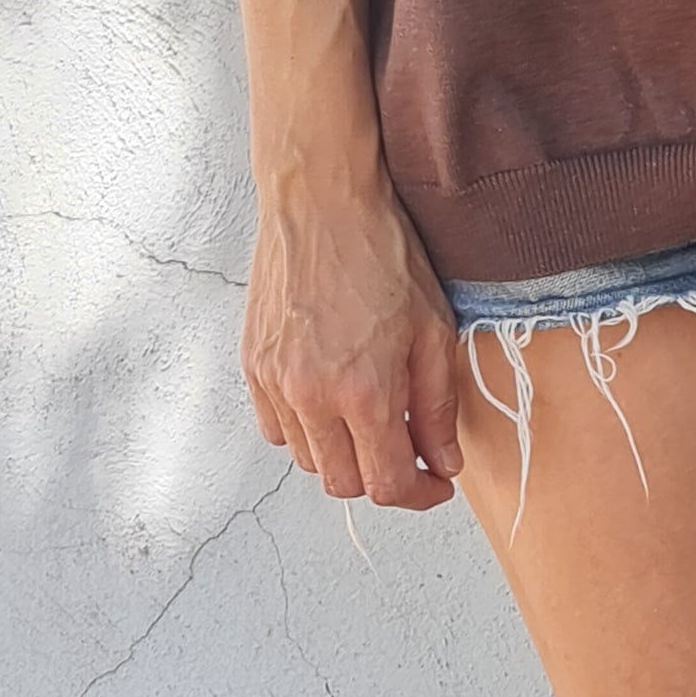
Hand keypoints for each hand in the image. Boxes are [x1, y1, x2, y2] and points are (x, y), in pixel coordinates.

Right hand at [241, 172, 463, 510]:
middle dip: (381, 475)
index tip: (437, 482)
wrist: (321, 203)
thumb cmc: (383, 255)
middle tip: (408, 447)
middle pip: (343, 483)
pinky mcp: (252, 367)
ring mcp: (274, 383)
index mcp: (363, 390)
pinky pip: (277, 429)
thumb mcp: (433, 328)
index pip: (387, 483)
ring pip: (308, 460)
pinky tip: (330, 399)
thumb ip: (438, 406)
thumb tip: (443, 461)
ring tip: (369, 414)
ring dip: (343, 453)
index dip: (420, 493)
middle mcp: (310, 397)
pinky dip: (305, 430)